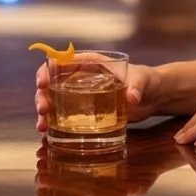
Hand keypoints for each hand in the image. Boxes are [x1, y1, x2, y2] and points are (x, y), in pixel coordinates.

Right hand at [35, 59, 161, 132]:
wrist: (154, 97)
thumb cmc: (147, 80)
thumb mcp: (143, 80)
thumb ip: (137, 86)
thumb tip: (132, 97)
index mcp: (92, 63)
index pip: (62, 61)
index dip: (48, 70)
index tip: (42, 83)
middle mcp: (82, 77)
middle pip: (53, 82)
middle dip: (42, 95)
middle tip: (43, 110)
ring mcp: (82, 95)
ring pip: (55, 100)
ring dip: (45, 111)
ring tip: (42, 126)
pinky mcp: (87, 111)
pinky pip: (65, 115)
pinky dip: (55, 123)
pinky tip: (48, 134)